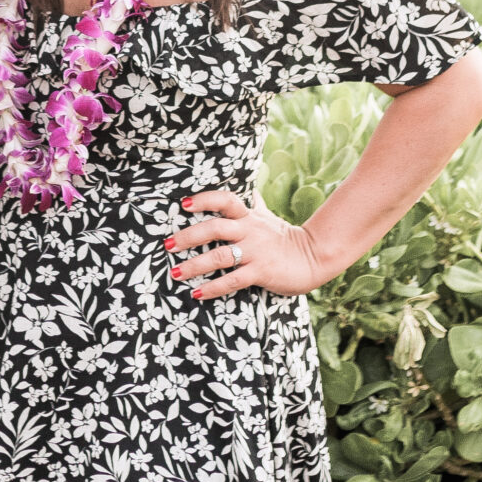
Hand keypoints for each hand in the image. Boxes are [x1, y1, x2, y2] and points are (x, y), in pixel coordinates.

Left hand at [163, 186, 328, 298]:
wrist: (314, 258)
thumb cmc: (285, 237)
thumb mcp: (268, 217)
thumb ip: (254, 204)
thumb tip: (247, 188)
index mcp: (249, 217)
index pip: (226, 200)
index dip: (205, 199)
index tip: (184, 204)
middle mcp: (250, 232)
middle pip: (215, 228)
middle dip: (188, 236)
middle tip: (167, 245)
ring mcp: (255, 252)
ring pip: (220, 256)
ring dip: (194, 265)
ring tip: (175, 272)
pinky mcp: (261, 272)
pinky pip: (233, 280)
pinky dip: (213, 288)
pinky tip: (197, 294)